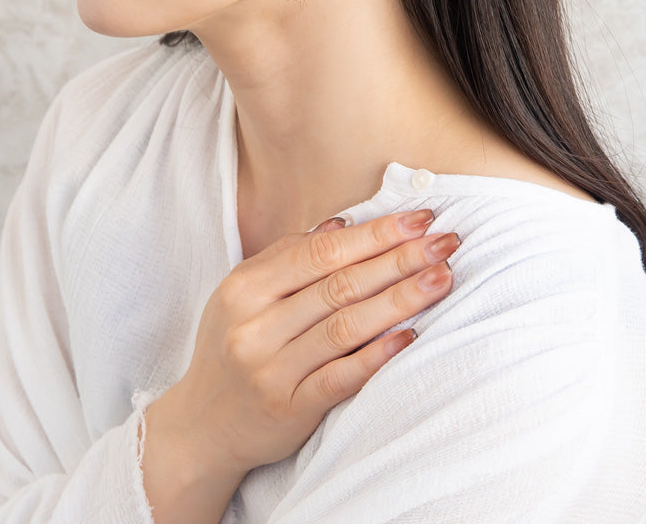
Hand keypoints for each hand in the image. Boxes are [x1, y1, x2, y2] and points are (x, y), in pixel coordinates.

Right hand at [141, 210, 458, 521]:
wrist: (201, 427)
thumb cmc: (232, 347)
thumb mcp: (244, 294)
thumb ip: (289, 256)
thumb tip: (345, 224)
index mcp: (244, 288)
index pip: (320, 252)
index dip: (374, 233)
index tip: (418, 218)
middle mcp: (254, 327)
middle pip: (340, 284)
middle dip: (399, 259)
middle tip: (445, 242)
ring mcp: (271, 371)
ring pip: (347, 326)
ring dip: (401, 300)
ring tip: (441, 279)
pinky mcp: (289, 410)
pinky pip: (341, 377)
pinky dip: (378, 355)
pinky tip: (412, 336)